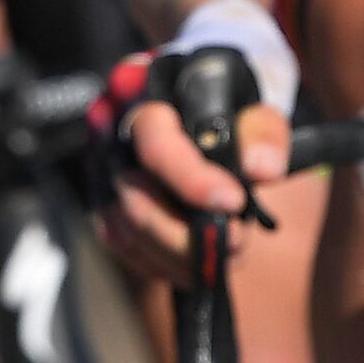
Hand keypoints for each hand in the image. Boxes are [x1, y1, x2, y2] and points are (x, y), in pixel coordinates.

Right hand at [95, 56, 288, 288]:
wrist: (200, 110)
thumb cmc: (224, 107)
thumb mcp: (250, 107)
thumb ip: (263, 133)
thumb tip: (262, 169)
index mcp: (143, 99)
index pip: (157, 146)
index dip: (193, 180)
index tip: (233, 202)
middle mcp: (110, 136)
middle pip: (138, 202)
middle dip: (189, 235)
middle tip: (237, 241)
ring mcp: (101, 173)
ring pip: (130, 231)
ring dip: (180, 255)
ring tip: (226, 253)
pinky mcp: (103, 204)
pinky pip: (124, 246)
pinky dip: (162, 262)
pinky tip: (196, 262)